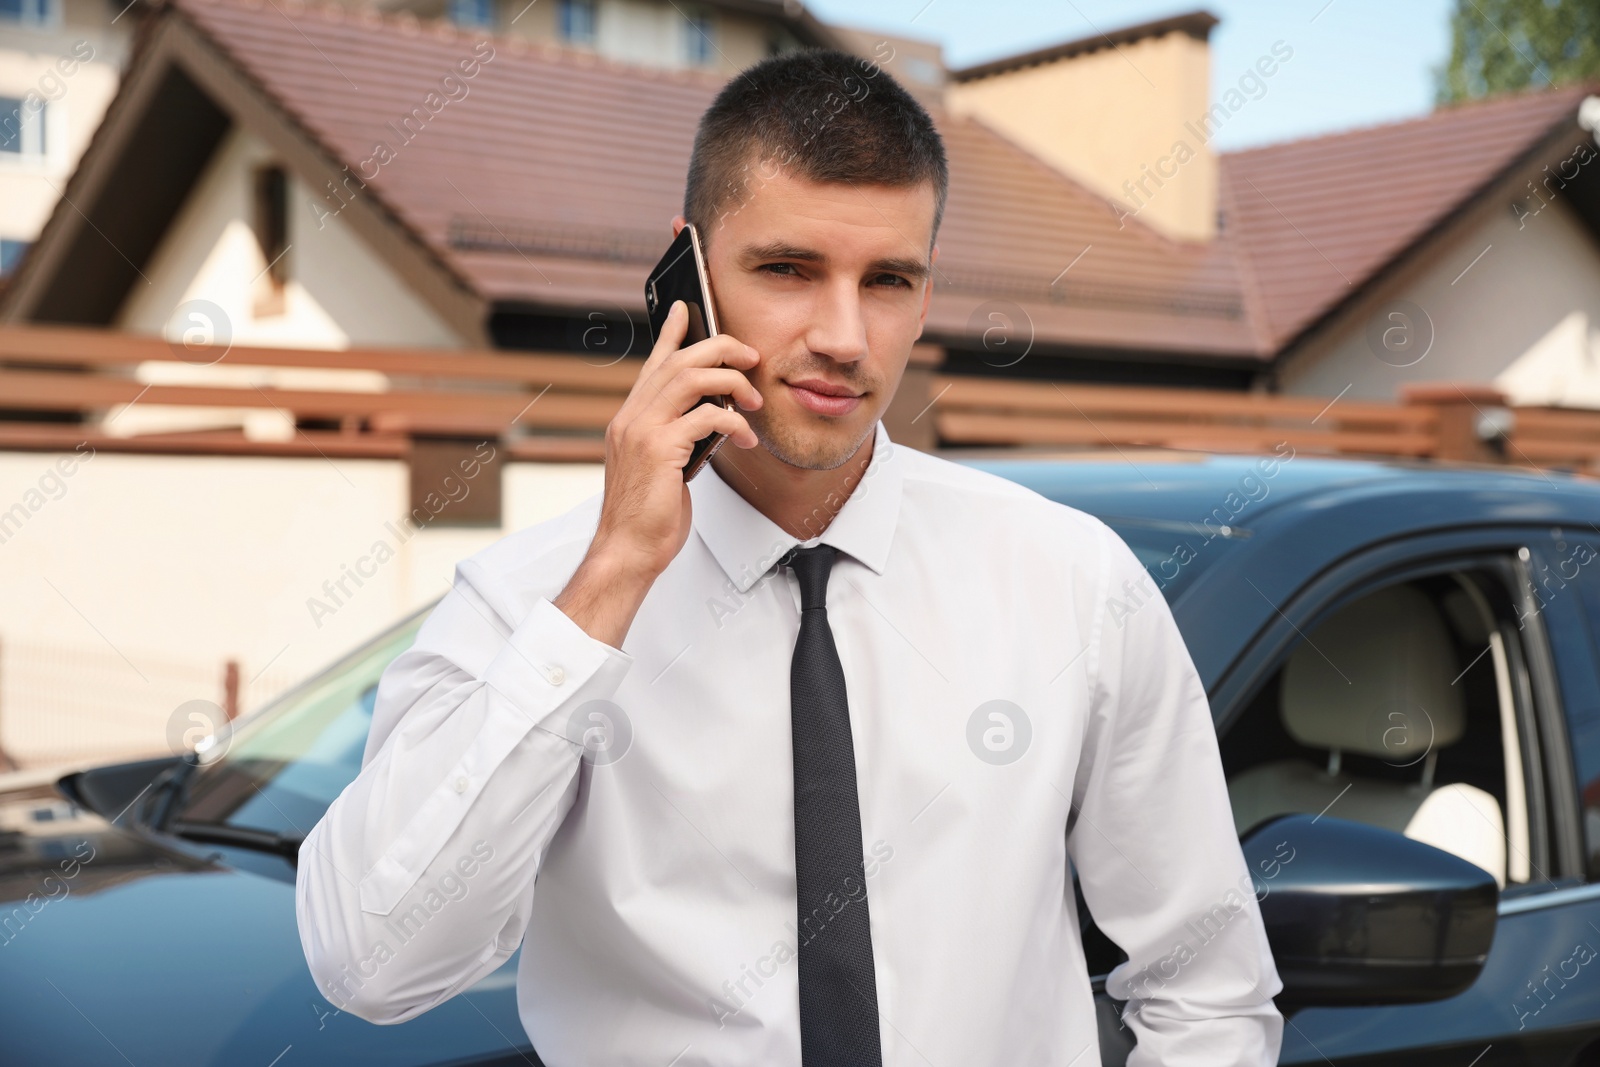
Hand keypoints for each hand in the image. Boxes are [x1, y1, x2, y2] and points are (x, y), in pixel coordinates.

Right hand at [556, 301, 762, 646]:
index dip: (672, 333)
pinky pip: (706, 416)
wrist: (627, 549)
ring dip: (732, 382)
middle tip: (750, 357)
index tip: (688, 308)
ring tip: (754, 400)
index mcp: (630, 418)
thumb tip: (707, 420)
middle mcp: (631, 416)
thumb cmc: (647, 516)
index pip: (653, 363)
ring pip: (692, 378)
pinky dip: (733, 422)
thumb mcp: (662, 468)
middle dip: (720, 349)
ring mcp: (642, 430)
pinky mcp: (659, 449)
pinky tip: (746, 437)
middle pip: (679, 360)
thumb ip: (676, 438)